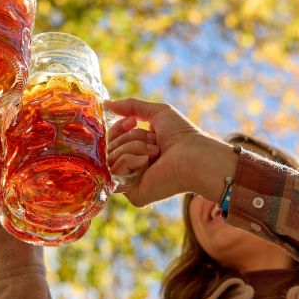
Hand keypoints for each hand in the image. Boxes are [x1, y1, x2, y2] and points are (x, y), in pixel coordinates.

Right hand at [105, 98, 229, 206]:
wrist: (193, 155)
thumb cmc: (181, 134)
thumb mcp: (156, 112)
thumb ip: (131, 106)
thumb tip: (106, 103)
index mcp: (138, 152)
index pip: (111, 140)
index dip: (117, 128)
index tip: (132, 122)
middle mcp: (133, 168)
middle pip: (110, 147)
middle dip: (131, 137)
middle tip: (153, 140)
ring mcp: (132, 182)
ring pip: (111, 158)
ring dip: (134, 147)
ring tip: (155, 152)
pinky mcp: (132, 195)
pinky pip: (115, 171)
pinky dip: (130, 160)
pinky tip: (147, 163)